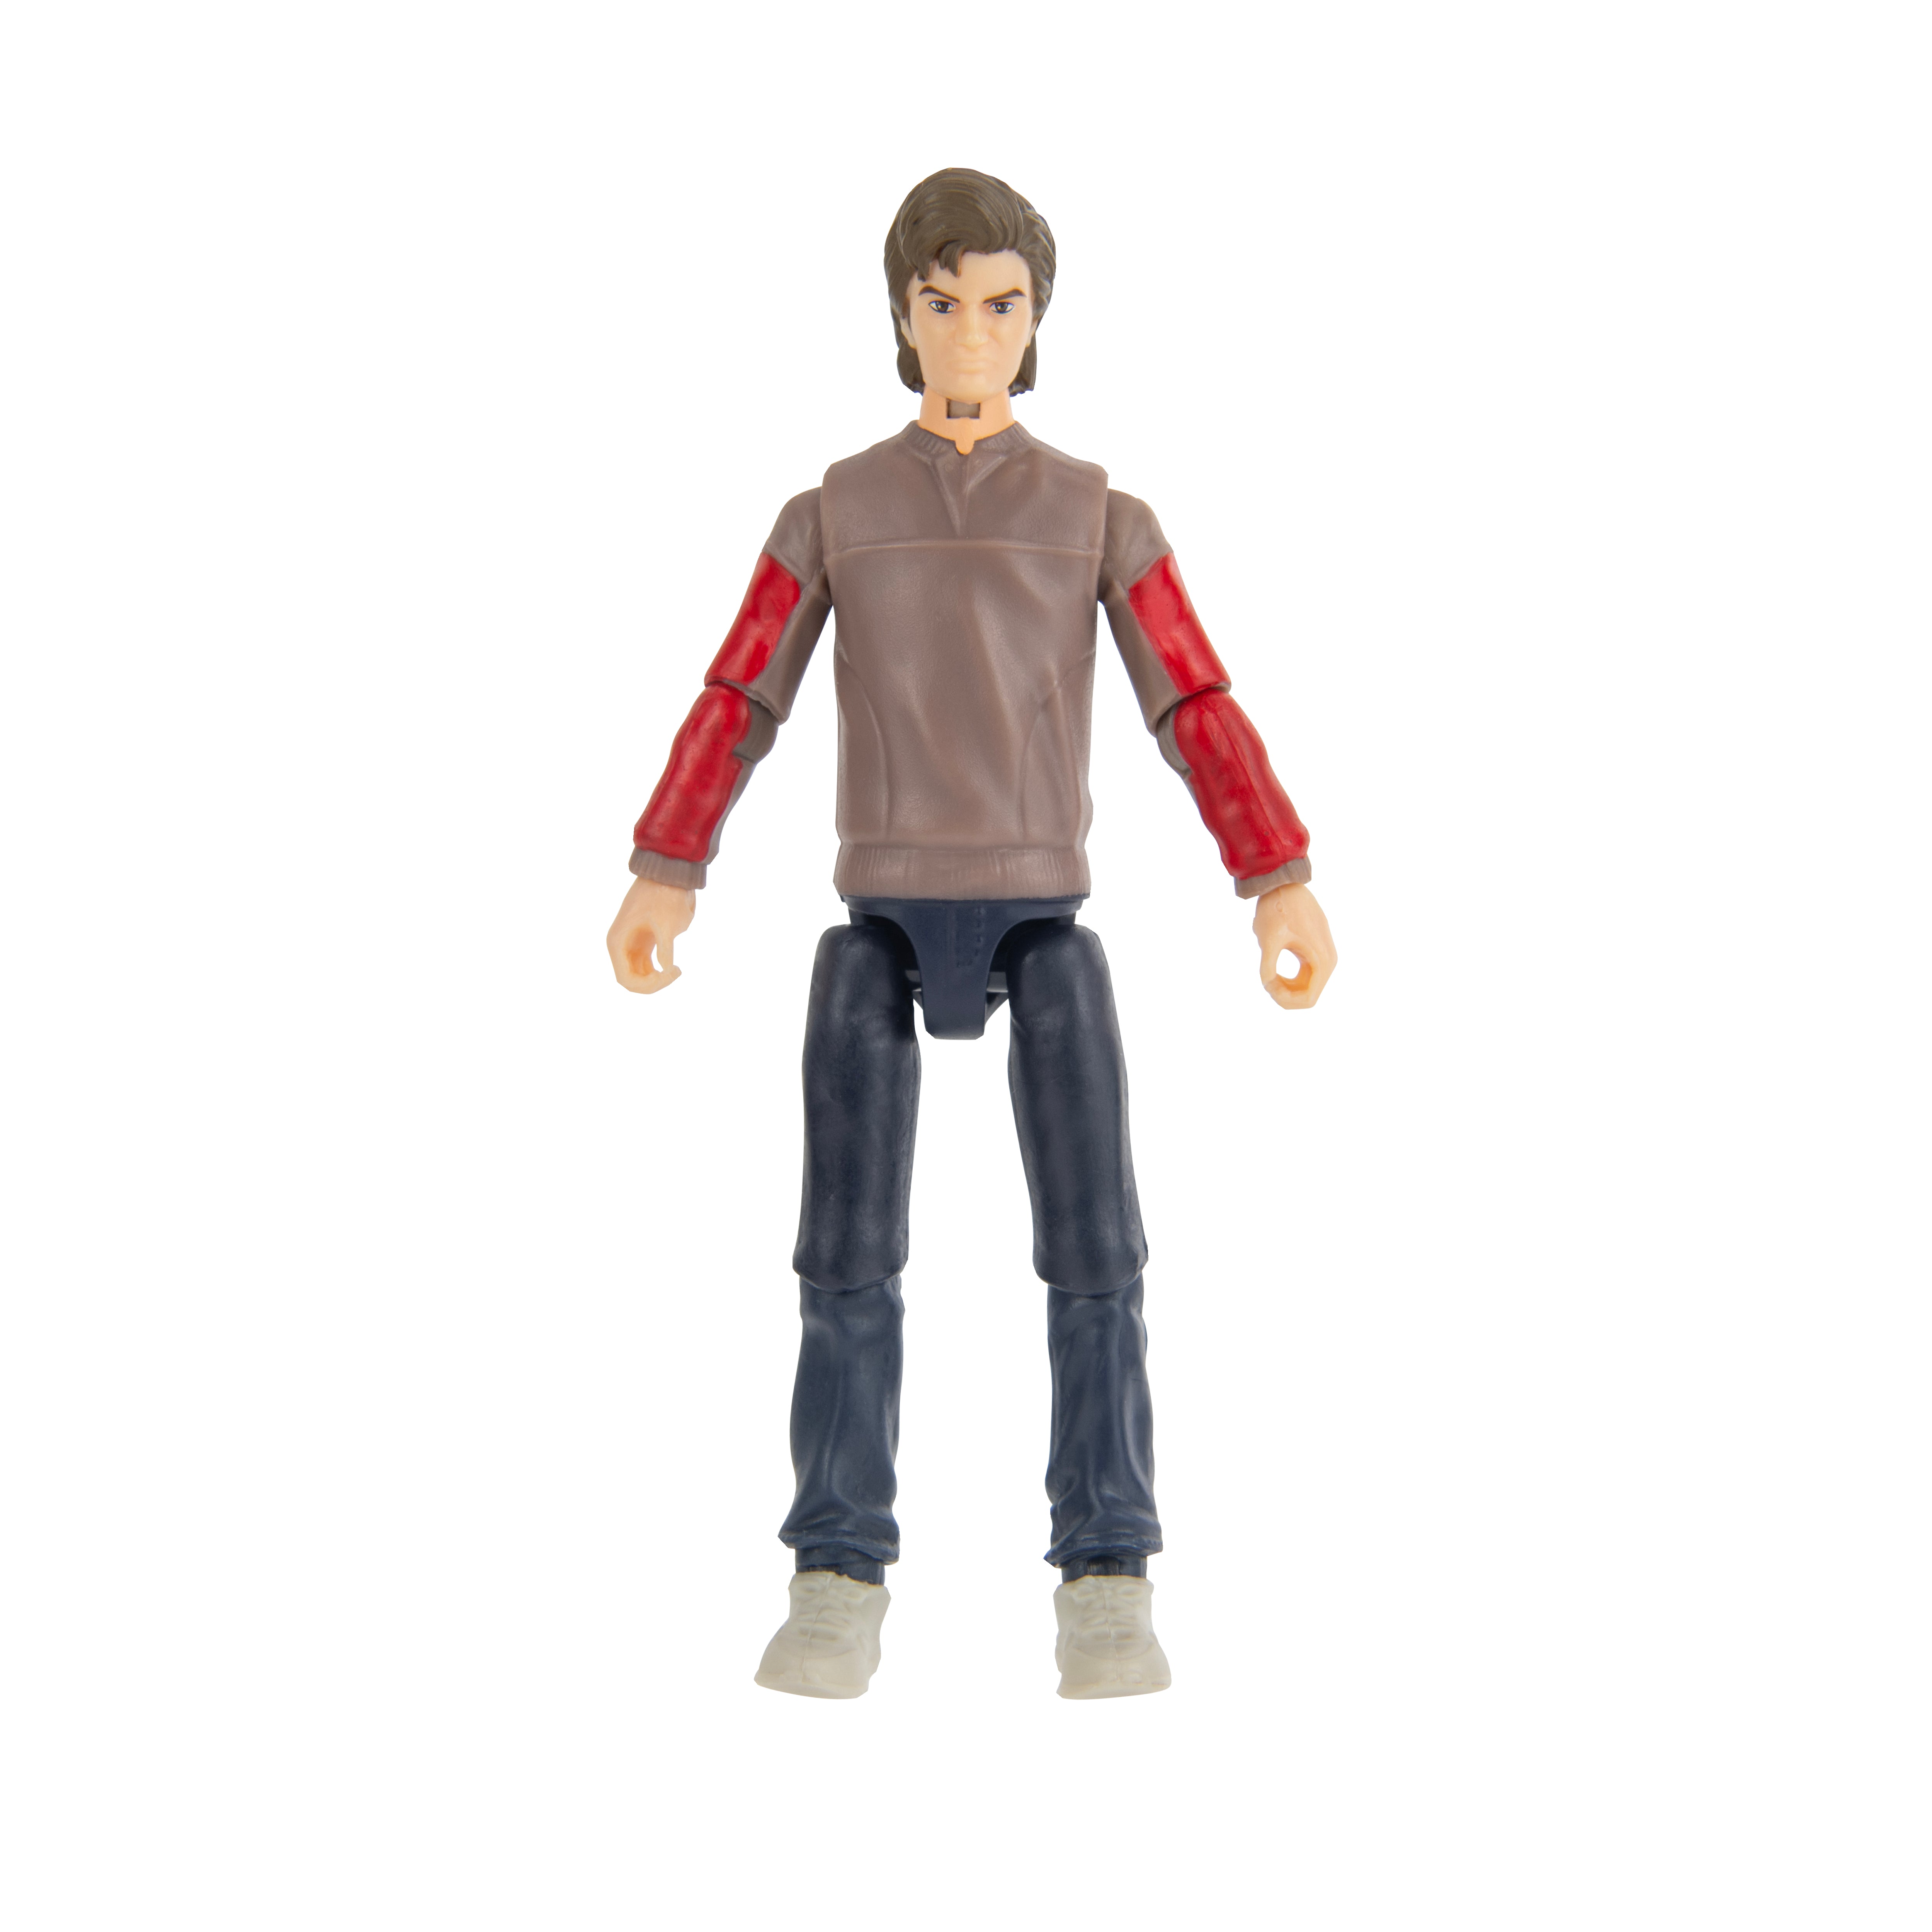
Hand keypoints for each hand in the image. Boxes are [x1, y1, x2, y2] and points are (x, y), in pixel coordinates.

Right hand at [607, 875, 695, 992]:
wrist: (668, 872)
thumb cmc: (664, 895)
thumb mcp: (666, 922)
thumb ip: (665, 948)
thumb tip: (666, 970)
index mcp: (618, 942)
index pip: (625, 979)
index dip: (646, 985)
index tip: (668, 975)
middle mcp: (621, 945)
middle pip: (631, 979)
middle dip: (652, 983)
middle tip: (674, 973)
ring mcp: (632, 943)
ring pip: (640, 974)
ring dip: (656, 978)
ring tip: (676, 970)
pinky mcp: (645, 940)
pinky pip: (648, 965)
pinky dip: (660, 970)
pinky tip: (674, 967)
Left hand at [1253, 882, 1335, 1009]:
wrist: (1284, 882)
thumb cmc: (1277, 908)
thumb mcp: (1268, 938)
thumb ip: (1267, 966)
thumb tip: (1267, 985)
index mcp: (1323, 962)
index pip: (1308, 1000)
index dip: (1285, 1000)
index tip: (1267, 983)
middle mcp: (1328, 961)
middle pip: (1306, 995)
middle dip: (1283, 993)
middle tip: (1264, 978)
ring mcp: (1323, 955)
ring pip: (1304, 986)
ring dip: (1284, 984)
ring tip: (1266, 969)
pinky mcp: (1315, 949)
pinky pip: (1303, 974)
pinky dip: (1286, 975)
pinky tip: (1272, 959)